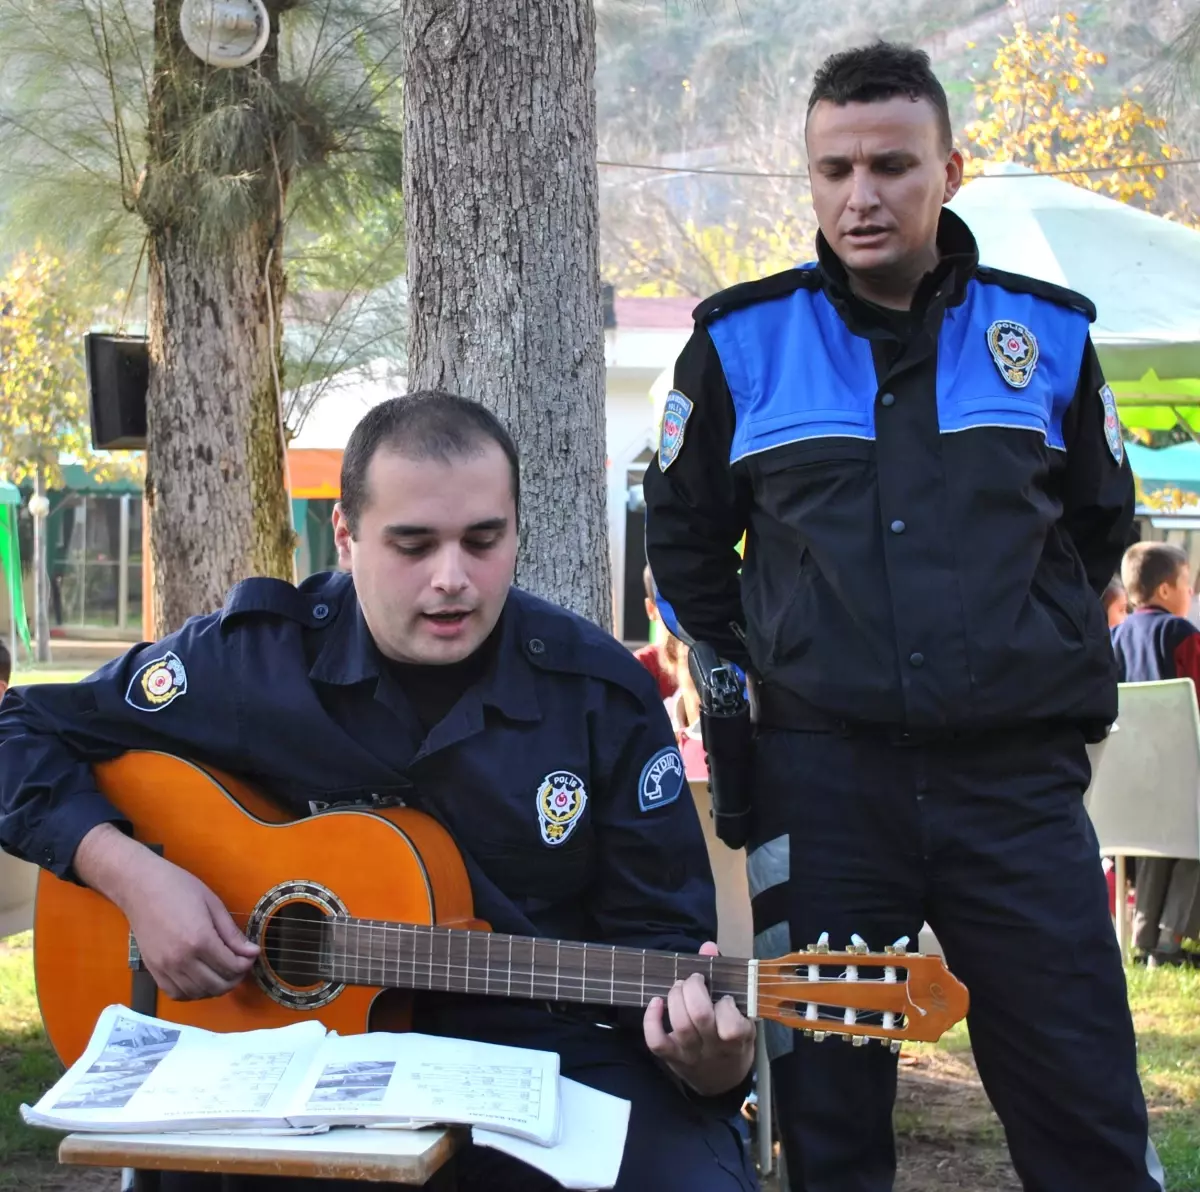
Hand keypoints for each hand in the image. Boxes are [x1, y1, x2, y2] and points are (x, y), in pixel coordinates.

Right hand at [74, 825, 258, 1000]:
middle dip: (235, 978)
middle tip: (240, 966)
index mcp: (200, 940)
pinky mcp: (153, 971)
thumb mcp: (213, 905)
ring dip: (215, 988)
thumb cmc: (179, 888)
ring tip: (223, 973)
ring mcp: (165, 968)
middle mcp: (182, 959)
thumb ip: (232, 933)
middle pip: (217, 985)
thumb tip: (252, 952)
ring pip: (198, 993)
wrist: (141, 887)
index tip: (251, 956)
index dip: (246, 965)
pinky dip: (193, 993)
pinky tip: (201, 980)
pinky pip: (176, 994)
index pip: (231, 966)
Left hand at [643, 941, 755, 1096]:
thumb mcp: (742, 1014)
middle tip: (694, 980)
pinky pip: (656, 1041)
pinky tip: (656, 1002)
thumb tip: (707, 946)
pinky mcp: (672, 1058)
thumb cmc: (734, 1040)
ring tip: (679, 987)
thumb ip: (725, 978)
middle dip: (693, 989)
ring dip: (676, 997)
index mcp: (737, 1039)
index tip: (724, 997)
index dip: (724, 1004)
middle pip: (700, 1016)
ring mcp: (691, 1054)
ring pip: (680, 1024)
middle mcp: (714, 1048)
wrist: (722, 1081)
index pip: (730, 1025)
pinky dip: (651, 1019)